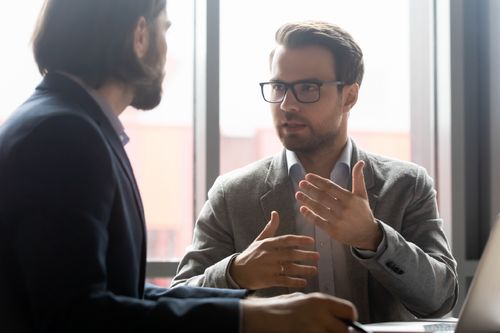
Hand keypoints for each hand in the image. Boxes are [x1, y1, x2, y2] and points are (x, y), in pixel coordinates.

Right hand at [230, 211, 318, 289]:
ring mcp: (269, 268)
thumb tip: (275, 213)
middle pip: (290, 254)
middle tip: (318, 256)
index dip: (300, 240)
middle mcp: (269, 255)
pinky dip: (294, 282)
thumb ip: (270, 228)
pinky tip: (304, 282)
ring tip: (314, 270)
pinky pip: (284, 281)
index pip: (286, 240)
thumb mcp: (260, 240)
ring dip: (303, 269)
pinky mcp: (268, 280)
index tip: (311, 241)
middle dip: (305, 255)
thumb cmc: (251, 254)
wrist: (237, 271)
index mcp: (268, 244)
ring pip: (289, 268)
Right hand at [242, 292, 356, 332]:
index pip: (349, 310)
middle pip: (345, 330)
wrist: (260, 316)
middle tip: (330, 331)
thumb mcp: (301, 300)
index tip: (345, 324)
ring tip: (317, 331)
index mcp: (320, 300)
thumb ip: (320, 307)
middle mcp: (320, 313)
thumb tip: (337, 317)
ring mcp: (313, 328)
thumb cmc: (278, 308)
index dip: (349, 320)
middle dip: (340, 332)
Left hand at [295, 161, 381, 249]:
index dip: (318, 181)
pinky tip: (302, 209)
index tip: (307, 176)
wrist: (368, 234)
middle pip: (322, 197)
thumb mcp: (362, 195)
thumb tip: (360, 162)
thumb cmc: (363, 211)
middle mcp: (343, 209)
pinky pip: (318, 221)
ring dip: (307, 201)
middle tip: (301, 183)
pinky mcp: (333, 231)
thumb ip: (358, 178)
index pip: (330, 187)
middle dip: (310, 189)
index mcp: (350, 198)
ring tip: (298, 194)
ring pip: (318, 209)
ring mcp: (338, 221)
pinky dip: (309, 215)